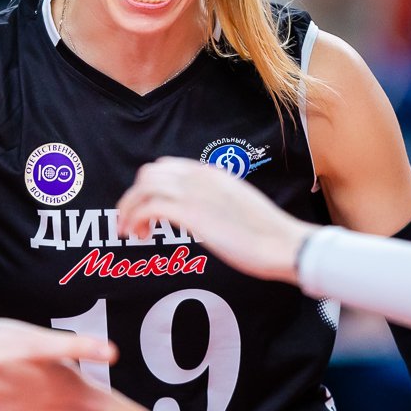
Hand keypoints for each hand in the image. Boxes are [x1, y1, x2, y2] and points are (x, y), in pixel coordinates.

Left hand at [116, 157, 316, 284]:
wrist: (282, 243)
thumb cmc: (265, 232)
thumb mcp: (237, 204)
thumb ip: (215, 200)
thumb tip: (202, 212)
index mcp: (211, 172)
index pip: (165, 167)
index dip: (148, 188)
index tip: (144, 208)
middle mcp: (199, 177)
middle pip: (147, 174)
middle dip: (133, 197)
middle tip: (131, 221)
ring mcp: (194, 193)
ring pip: (142, 189)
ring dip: (129, 209)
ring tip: (130, 231)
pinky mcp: (191, 214)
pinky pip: (148, 208)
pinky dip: (135, 220)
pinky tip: (140, 235)